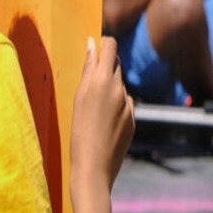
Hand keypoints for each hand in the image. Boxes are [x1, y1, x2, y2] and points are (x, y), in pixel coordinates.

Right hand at [70, 37, 134, 193]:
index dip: (103, 44)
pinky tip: (105, 123)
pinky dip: (116, 105)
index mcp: (102, 80)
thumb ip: (88, 69)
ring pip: (119, 85)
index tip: (95, 49)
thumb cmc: (79, 131)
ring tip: (94, 111)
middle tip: (89, 83)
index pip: (110, 46)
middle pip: (116, 63)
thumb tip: (92, 44)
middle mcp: (119, 89)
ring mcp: (129, 104)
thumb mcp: (78, 97)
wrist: (94, 168)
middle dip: (105, 66)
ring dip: (110, 88)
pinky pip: (125, 103)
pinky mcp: (133, 119)